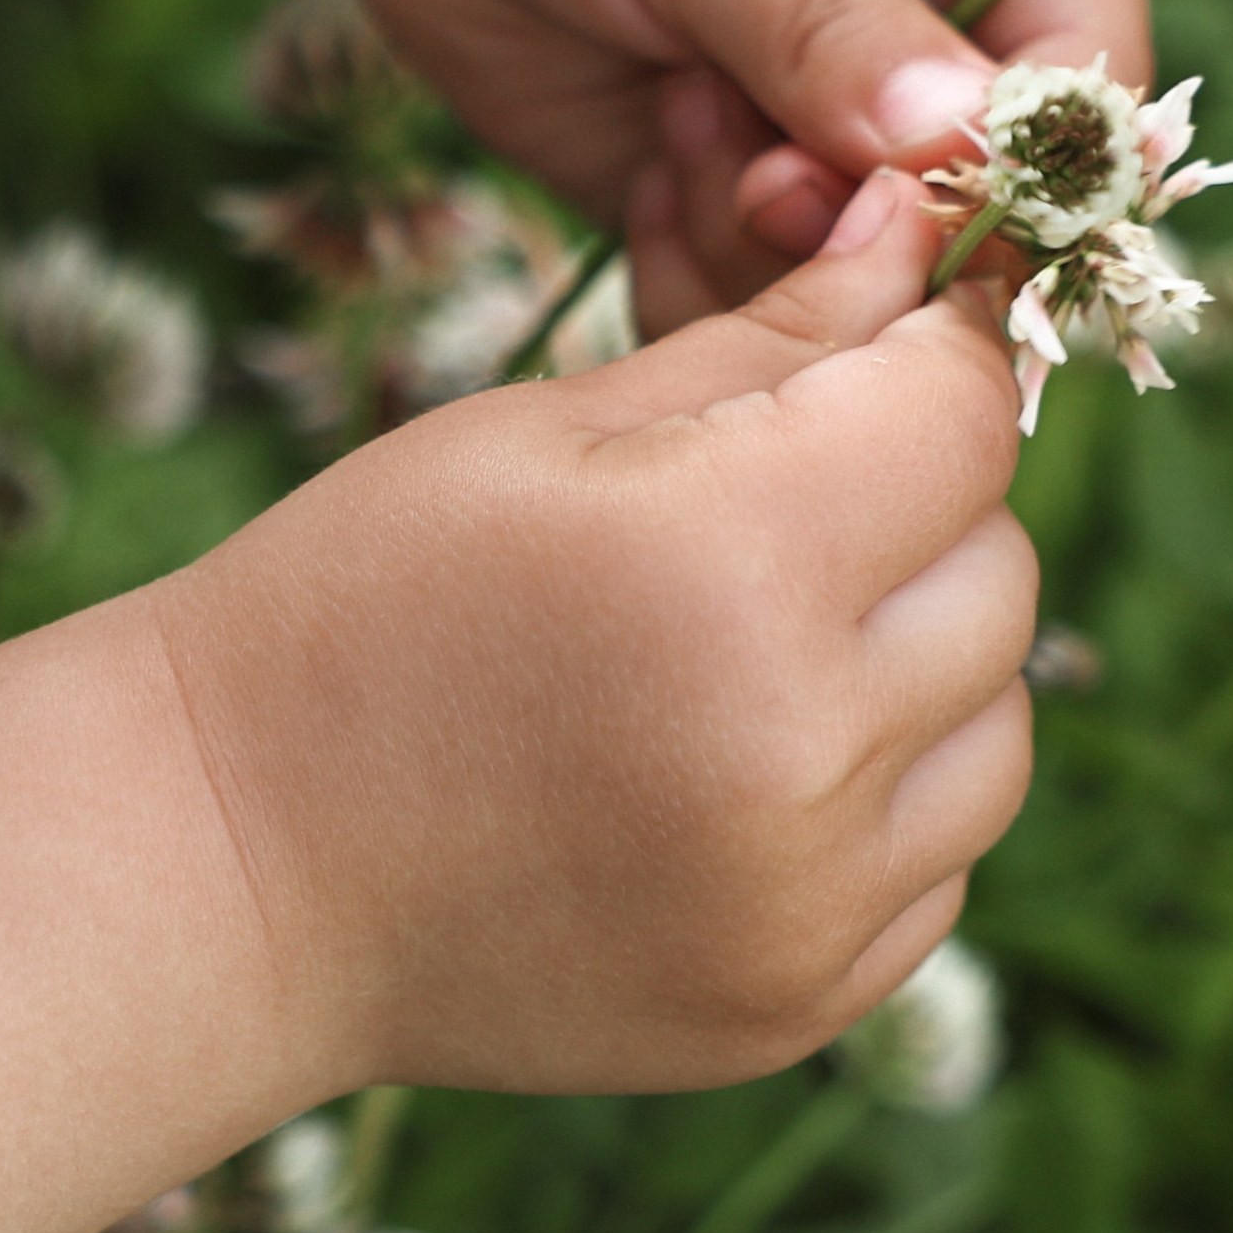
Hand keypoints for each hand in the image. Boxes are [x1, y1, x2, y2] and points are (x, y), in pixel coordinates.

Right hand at [150, 171, 1034, 1097]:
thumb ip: (777, 336)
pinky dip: (887, 801)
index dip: (938, 361)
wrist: (233, 867)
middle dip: (923, 511)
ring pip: (1000, 727)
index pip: (963, 420)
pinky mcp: (806, 1001)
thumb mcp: (553, 425)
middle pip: (999, 572)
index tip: (892, 350)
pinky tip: (751, 768)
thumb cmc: (372, 602)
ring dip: (927, 666)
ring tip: (771, 644)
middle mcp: (799, 750)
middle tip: (790, 504)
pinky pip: (942, 862)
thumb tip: (934, 230)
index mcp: (729, 565)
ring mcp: (811, 900)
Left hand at [342, 0, 1152, 320]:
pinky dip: (703, 276)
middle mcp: (936, 21)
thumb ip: (836, 18)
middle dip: (880, 222)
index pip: (1087, 66)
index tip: (949, 211)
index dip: (1042, 164)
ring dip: (768, 242)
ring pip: (869, 271)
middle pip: (988, 203)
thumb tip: (961, 143)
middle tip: (763, 181)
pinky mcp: (736, 186)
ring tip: (671, 119)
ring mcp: (834, 118)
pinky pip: (763, 298)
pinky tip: (641, 172)